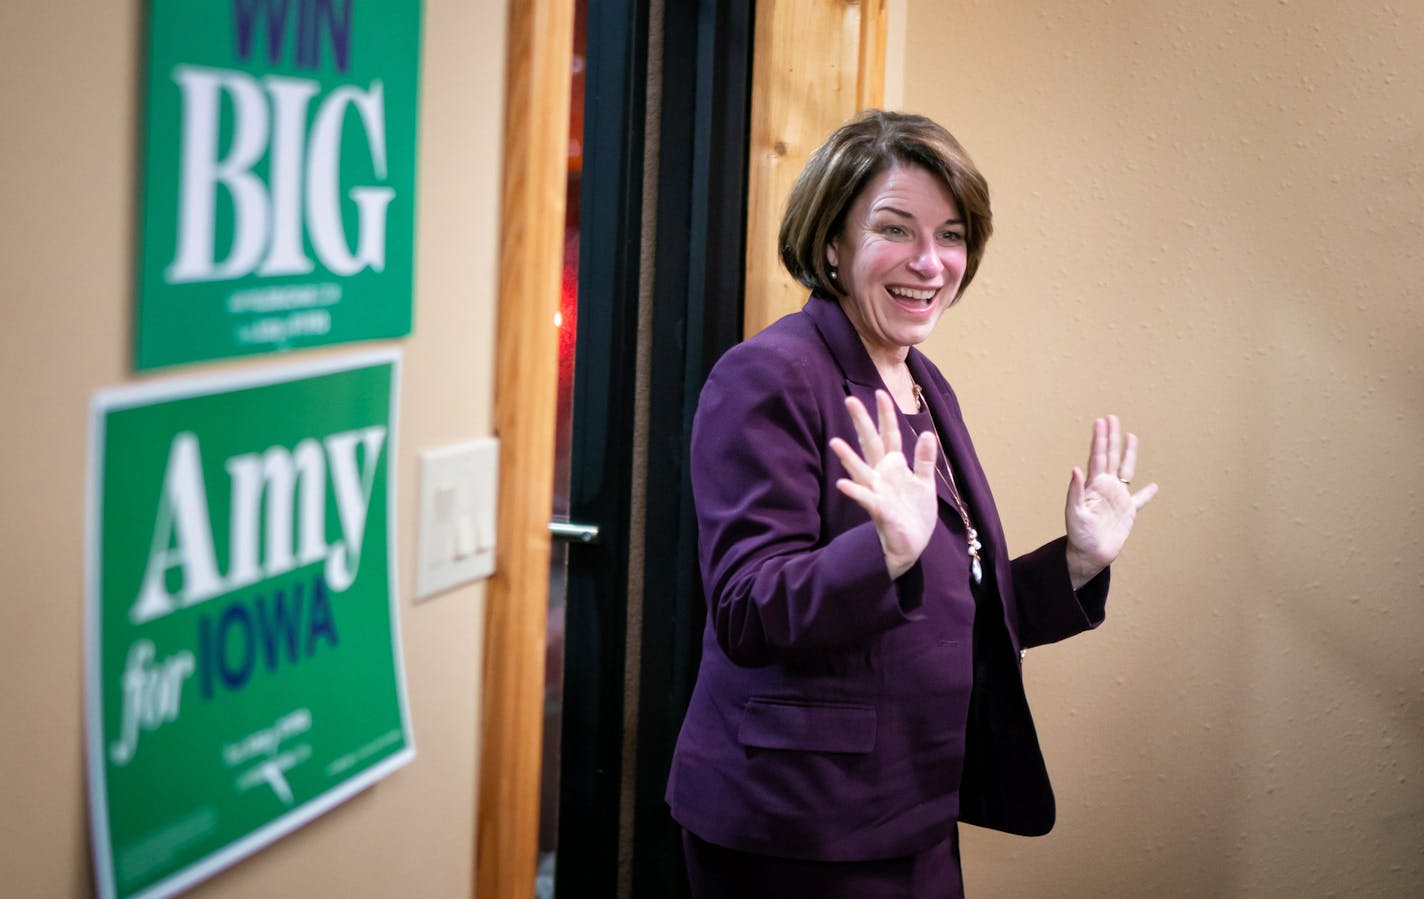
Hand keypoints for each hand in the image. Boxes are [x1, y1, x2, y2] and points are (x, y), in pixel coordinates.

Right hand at [829, 390, 939, 579]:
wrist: (911, 545)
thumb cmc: (914, 514)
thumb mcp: (924, 483)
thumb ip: (924, 459)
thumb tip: (928, 433)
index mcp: (894, 466)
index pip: (890, 435)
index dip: (886, 415)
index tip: (880, 392)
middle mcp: (882, 475)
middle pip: (871, 444)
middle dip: (862, 423)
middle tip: (850, 400)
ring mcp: (878, 492)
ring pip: (861, 470)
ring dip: (848, 457)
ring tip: (835, 442)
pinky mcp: (880, 510)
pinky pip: (865, 499)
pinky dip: (855, 491)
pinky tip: (842, 484)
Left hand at [1064, 414, 1158, 588]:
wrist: (1089, 555)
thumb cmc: (1079, 536)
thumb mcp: (1074, 513)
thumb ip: (1076, 491)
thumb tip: (1075, 469)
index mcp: (1093, 486)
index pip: (1098, 457)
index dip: (1100, 439)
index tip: (1101, 421)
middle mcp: (1105, 488)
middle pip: (1110, 456)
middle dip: (1111, 437)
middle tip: (1112, 418)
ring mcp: (1117, 498)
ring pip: (1126, 470)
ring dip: (1129, 454)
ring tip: (1131, 436)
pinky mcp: (1127, 512)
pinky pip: (1140, 500)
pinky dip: (1147, 493)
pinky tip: (1154, 486)